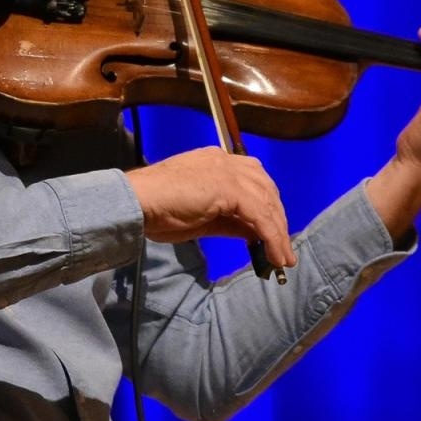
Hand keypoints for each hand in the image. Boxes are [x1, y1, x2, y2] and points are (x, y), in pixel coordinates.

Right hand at [124, 147, 296, 268]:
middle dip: (278, 219)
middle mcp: (225, 161)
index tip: (273, 230)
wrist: (138, 202)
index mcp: (216, 161)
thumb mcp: (203, 218)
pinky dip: (272, 237)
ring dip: (279, 233)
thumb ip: (231, 222)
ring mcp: (227, 171)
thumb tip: (255, 233)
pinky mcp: (229, 188)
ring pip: (267, 202)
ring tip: (282, 259)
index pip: (254, 179)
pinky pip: (260, 215)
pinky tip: (274, 255)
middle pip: (266, 188)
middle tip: (283, 248)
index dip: (267, 205)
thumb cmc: (159, 210)